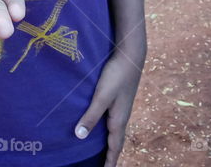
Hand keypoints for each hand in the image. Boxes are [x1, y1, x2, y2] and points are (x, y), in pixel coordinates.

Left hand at [74, 49, 144, 166]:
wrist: (131, 55)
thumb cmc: (116, 75)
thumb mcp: (102, 96)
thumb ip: (91, 115)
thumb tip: (79, 136)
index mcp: (119, 120)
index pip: (115, 147)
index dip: (110, 160)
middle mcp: (122, 116)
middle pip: (117, 141)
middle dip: (111, 154)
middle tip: (105, 165)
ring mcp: (121, 107)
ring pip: (115, 130)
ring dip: (110, 142)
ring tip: (104, 150)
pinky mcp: (118, 98)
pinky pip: (114, 120)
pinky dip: (109, 129)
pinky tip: (103, 124)